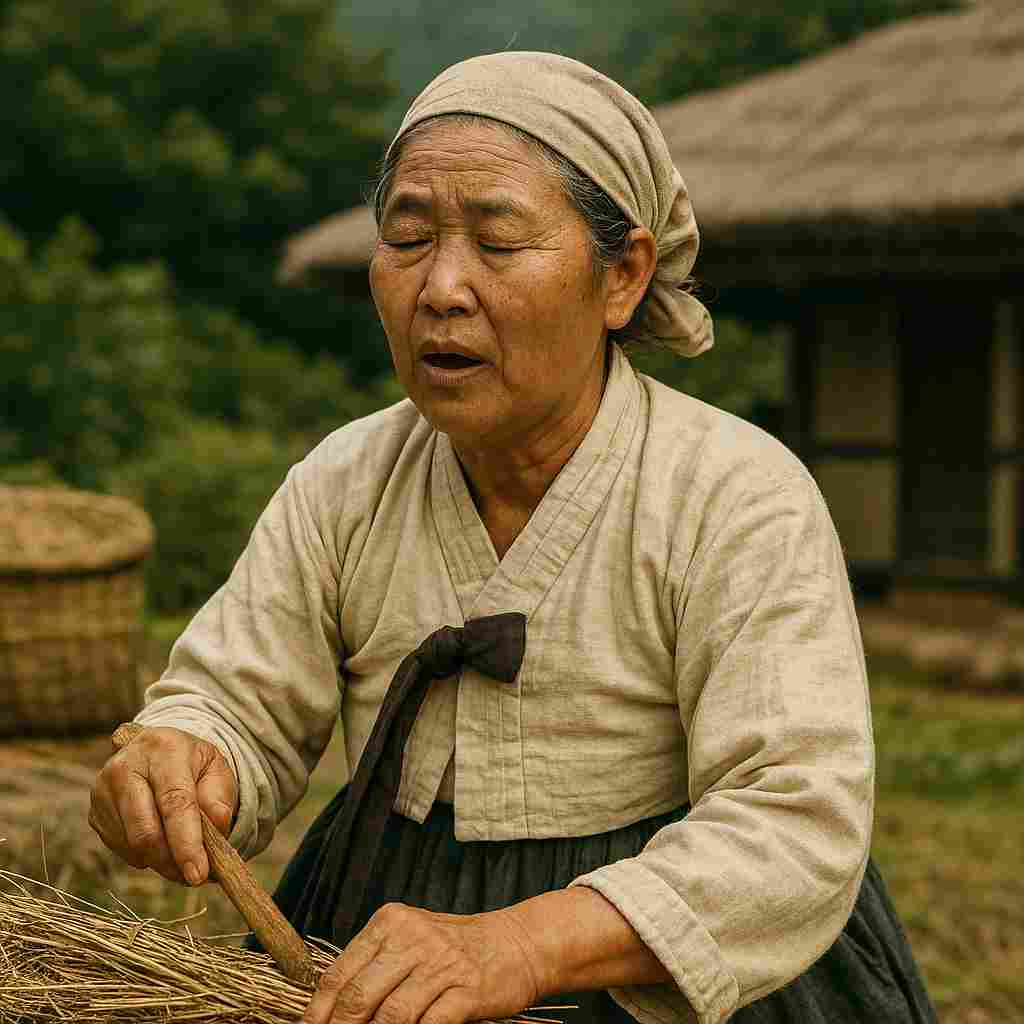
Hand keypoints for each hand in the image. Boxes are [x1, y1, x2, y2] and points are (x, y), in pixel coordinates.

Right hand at [88, 725, 237, 885]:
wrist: (159, 752)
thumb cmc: (192, 765)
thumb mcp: (217, 770)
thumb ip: (220, 797)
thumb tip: (216, 827)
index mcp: (163, 749)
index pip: (174, 802)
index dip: (186, 842)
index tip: (198, 873)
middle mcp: (126, 766)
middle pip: (146, 830)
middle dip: (172, 861)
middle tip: (195, 876)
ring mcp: (103, 790)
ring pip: (133, 846)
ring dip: (162, 862)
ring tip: (183, 858)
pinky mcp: (95, 813)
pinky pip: (121, 849)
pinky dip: (145, 857)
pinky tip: (161, 845)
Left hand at [302, 902, 542, 1023]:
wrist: (516, 944)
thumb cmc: (455, 949)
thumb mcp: (411, 942)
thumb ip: (374, 967)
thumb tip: (330, 1010)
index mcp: (391, 922)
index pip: (339, 973)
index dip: (318, 1012)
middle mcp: (413, 938)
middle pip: (358, 997)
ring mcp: (441, 963)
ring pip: (391, 1016)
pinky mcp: (467, 990)